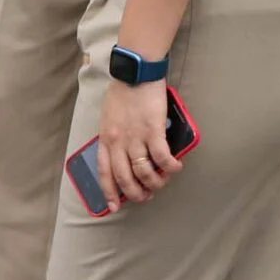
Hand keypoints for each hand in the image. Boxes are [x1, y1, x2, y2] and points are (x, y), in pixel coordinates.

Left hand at [97, 79, 181, 206]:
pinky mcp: (153, 130)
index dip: (109, 193)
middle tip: (145, 197)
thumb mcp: (108, 117)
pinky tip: (175, 168)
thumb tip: (122, 154)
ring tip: (161, 183)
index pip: (105, 172)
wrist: (136, 72)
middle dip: (135, 193)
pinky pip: (162, 157)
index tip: (114, 206)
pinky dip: (169, 166)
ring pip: (144, 172)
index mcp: (106, 138)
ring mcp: (136, 137)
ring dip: (154, 182)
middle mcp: (118, 141)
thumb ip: (112, 136)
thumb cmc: (122, 91)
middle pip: (125, 178)